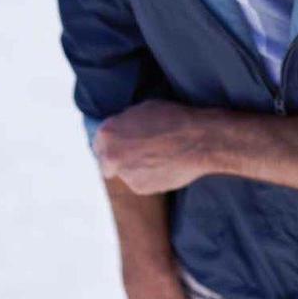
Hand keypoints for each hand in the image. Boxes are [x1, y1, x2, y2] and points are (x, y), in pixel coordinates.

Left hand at [94, 99, 219, 194]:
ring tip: (159, 157)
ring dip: (136, 168)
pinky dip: (150, 177)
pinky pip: (141, 182)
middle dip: (119, 159)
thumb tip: (121, 130)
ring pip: (126, 174)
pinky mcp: (141, 188)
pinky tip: (166, 166)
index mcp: (107, 133)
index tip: (123, 143)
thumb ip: (125, 123)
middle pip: (107, 162)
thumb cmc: (174, 118)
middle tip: (138, 153)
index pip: (98, 143)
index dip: (112, 142)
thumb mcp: (143, 109)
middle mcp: (111, 156)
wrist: (199, 140)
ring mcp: (125, 175)